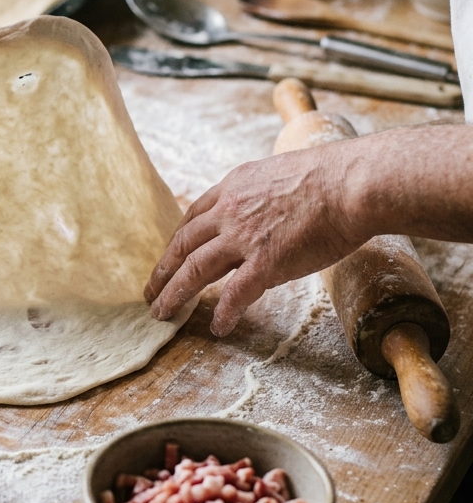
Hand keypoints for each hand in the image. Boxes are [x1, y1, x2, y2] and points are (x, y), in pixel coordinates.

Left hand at [144, 144, 365, 335]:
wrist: (353, 184)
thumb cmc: (330, 178)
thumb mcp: (277, 175)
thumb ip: (259, 196)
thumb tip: (261, 211)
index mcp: (233, 188)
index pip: (192, 218)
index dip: (177, 242)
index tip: (169, 258)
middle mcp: (230, 211)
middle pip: (183, 245)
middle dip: (163, 271)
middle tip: (150, 292)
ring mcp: (244, 237)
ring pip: (195, 269)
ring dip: (175, 294)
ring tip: (162, 313)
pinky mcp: (266, 262)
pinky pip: (235, 294)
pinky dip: (223, 312)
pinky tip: (218, 327)